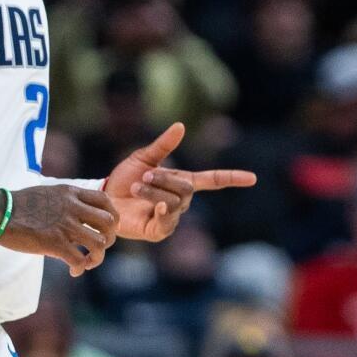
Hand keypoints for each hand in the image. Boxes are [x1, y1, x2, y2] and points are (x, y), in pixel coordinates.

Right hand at [0, 183, 117, 276]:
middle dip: (108, 238)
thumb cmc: (17, 205)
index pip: (105, 201)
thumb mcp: (48, 194)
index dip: (112, 217)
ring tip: (87, 262)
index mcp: (70, 193)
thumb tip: (76, 220)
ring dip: (97, 257)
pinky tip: (73, 271)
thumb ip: (66, 203)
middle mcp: (72, 207)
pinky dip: (80, 269)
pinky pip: (80, 260)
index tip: (105, 229)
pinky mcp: (55, 243)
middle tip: (97, 248)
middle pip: (109, 222)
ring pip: (100, 243)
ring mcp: (65, 225)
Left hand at [104, 122, 255, 240]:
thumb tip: (180, 126)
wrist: (104, 198)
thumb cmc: (124, 179)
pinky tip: (155, 206)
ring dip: (154, 190)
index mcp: (181, 182)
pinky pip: (168, 221)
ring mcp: (171, 216)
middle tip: (144, 175)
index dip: (231, 178)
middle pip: (187, 188)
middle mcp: (180, 201)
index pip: (212, 180)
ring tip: (136, 187)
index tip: (252, 177)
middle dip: (164, 178)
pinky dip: (163, 211)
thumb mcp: (143, 158)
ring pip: (175, 202)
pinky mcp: (158, 231)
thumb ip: (163, 145)